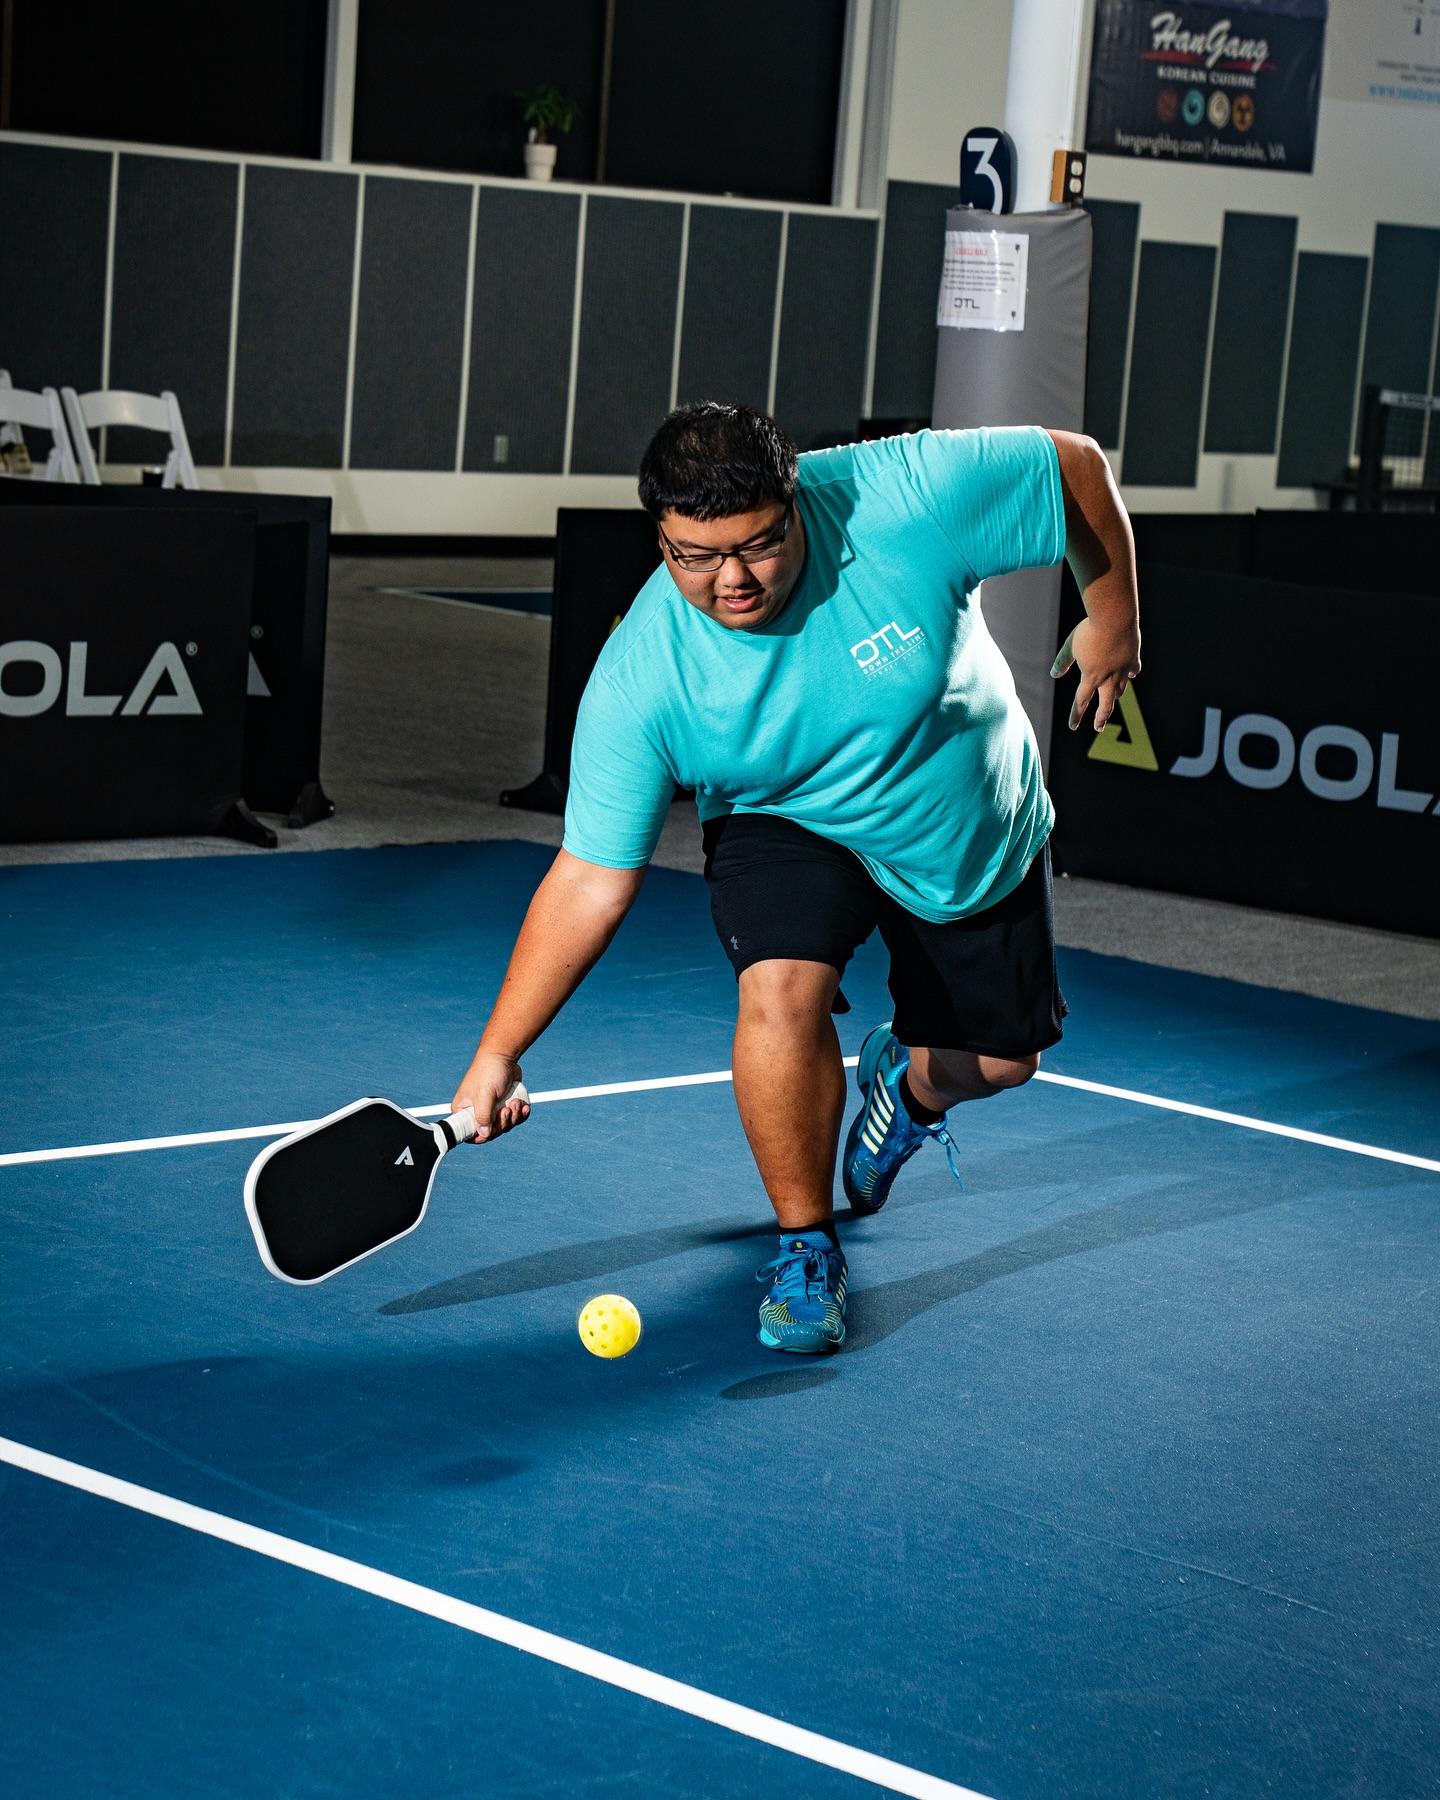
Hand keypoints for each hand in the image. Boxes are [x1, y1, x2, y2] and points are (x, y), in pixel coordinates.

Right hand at [451, 1049, 531, 1143]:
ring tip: (516, 1102)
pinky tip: (524, 1106)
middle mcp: (477, 1112)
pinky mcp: (506, 1105)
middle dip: (503, 1123)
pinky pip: (515, 1118)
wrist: (503, 1056)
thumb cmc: (488, 1072)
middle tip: (506, 1109)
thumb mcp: (483, 1095)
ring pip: (505, 1126)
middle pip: (491, 1132)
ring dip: (514, 1117)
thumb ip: (482, 1116)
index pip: (469, 1133)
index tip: (493, 1130)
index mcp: (464, 1111)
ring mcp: (493, 1110)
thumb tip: (485, 1134)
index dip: (482, 1136)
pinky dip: (521, 1114)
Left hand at [1051, 614, 1141, 731]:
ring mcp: (1123, 670)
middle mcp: (1108, 678)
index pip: (1081, 702)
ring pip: (1120, 689)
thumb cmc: (1089, 630)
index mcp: (1091, 677)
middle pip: (1106, 705)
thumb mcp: (1071, 645)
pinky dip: (1130, 674)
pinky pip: (1132, 671)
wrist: (1115, 617)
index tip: (1073, 727)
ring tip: (1111, 699)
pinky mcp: (1134, 659)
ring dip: (1114, 696)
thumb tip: (1054, 674)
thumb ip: (1063, 661)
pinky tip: (1130, 675)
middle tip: (1099, 727)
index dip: (1076, 715)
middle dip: (1101, 718)